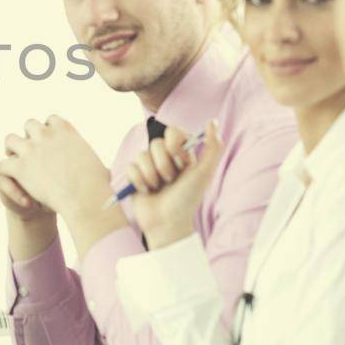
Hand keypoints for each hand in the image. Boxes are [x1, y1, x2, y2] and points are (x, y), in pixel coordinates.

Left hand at [0, 116, 111, 219]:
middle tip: (28, 147)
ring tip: (11, 157)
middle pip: (29, 124)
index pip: (52, 120)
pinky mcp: (20, 167)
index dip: (49, 130)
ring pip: (10, 139)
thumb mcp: (98, 167)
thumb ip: (94, 164)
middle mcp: (46, 135)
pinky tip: (0, 171)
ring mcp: (31, 150)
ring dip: (11, 148)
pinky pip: (2, 163)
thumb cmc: (97, 185)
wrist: (84, 196)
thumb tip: (107, 173)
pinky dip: (0, 167)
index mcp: (66, 131)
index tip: (49, 139)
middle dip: (29, 135)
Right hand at [123, 120, 222, 249]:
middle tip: (170, 180)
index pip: (173, 131)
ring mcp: (148, 166)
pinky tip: (146, 191)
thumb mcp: (204, 173)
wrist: (168, 222)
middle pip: (156, 143)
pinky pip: (130, 167)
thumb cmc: (188, 199)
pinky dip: (139, 181)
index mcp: (181, 153)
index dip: (174, 145)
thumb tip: (212, 121)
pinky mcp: (134, 176)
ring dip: (151, 175)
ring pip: (141, 155)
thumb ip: (213, 147)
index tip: (181, 162)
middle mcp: (164, 157)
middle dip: (164, 165)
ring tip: (158, 188)